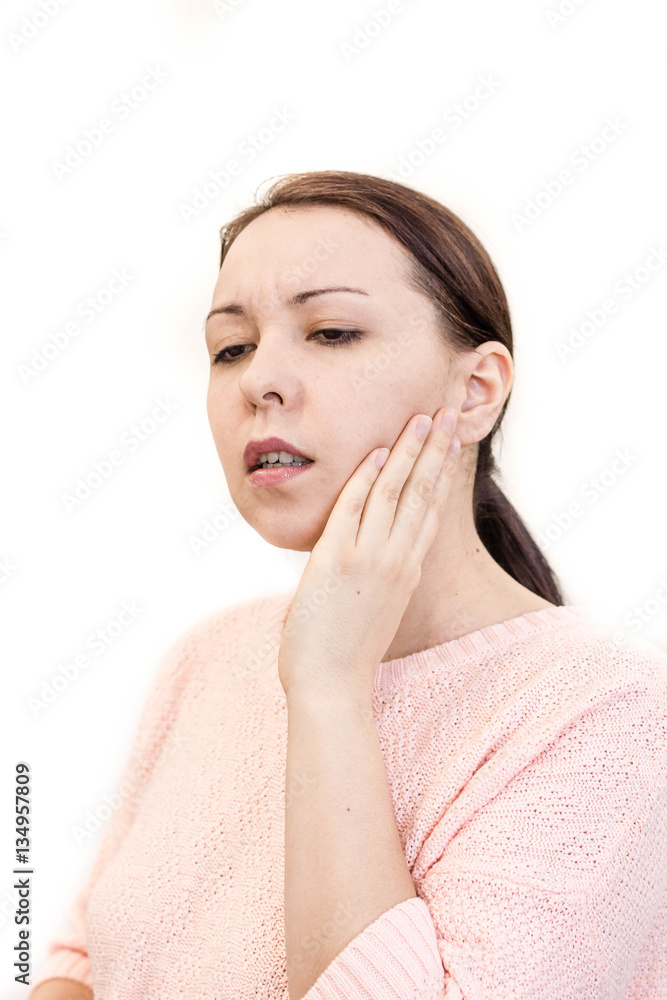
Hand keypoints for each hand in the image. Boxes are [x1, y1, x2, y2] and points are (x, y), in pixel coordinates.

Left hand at [277, 406, 461, 699]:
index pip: (431, 510)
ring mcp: (370, 559)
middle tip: (449, 412)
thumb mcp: (376, 611)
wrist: (330, 687)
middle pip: (423, 493)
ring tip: (423, 418)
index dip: (444, 472)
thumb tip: (373, 561)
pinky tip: (378, 453)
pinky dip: (366, 479)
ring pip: (395, 493)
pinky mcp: (338, 560)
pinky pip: (354, 508)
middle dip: (437, 449)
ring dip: (409, 452)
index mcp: (407, 571)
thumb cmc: (346, 655)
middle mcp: (397, 561)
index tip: (452, 442)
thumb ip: (381, 580)